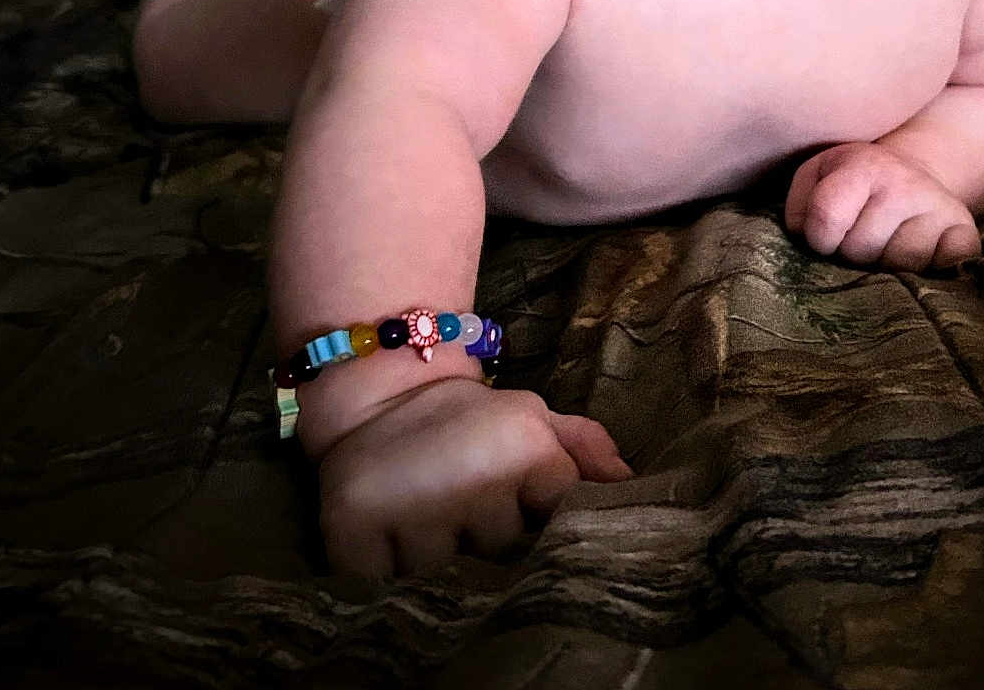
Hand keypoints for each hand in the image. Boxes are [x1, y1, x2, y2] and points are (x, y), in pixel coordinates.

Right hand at [317, 376, 631, 576]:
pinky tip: (394, 545)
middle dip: (492, 544)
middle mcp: (471, 478)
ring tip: (431, 524)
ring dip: (442, 564)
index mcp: (524, 446)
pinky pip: (386, 590)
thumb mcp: (530, 416)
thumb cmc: (468, 418)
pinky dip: (390, 580)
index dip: (543, 518)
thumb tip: (630, 485)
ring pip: (447, 579)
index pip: (563, 516)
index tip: (526, 507)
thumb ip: (582, 447)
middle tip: (468, 507)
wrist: (374, 392)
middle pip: (505, 556)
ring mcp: (412, 510)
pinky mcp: (352, 533)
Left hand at [784, 141, 980, 270]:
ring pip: (901, 266)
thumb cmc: (852, 184)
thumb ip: (797, 206)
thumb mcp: (816, 177)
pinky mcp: (966, 233)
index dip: (819, 238)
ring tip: (887, 245)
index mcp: (864, 166)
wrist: (909, 175)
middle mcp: (906, 183)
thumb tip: (805, 236)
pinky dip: (931, 273)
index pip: (826, 218)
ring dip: (888, 267)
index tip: (826, 237)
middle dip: (853, 254)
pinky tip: (921, 255)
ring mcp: (939, 208)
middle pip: (862, 249)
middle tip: (861, 238)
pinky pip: (946, 270)